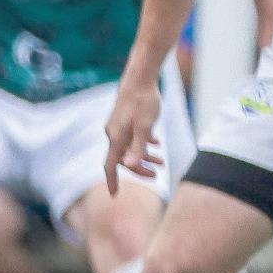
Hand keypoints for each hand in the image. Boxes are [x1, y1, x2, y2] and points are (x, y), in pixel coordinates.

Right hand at [103, 73, 163, 193]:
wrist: (140, 77)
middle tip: (156, 176)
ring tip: (161, 161)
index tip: (114, 194)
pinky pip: (132, 136)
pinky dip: (144, 143)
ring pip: (129, 147)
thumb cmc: (144, 102)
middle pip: (122, 158)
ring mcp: (118, 125)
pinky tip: (157, 142)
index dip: (112, 180)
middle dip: (138, 169)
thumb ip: (138, 148)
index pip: (111, 165)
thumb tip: (129, 165)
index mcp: (116, 138)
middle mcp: (113, 133)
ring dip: (144, 157)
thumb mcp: (144, 127)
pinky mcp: (124, 117)